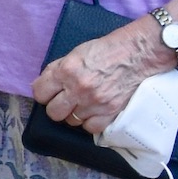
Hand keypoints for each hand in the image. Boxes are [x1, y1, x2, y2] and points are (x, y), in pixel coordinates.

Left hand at [32, 17, 171, 136]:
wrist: (137, 54)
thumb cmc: (106, 50)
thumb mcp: (75, 53)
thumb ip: (57, 70)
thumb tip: (41, 86)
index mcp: (66, 70)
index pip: (40, 93)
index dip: (43, 93)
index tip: (49, 93)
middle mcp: (78, 89)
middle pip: (53, 113)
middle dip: (57, 107)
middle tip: (65, 100)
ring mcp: (94, 103)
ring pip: (71, 121)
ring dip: (74, 114)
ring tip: (83, 103)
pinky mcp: (110, 112)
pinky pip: (90, 128)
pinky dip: (90, 122)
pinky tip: (93, 112)